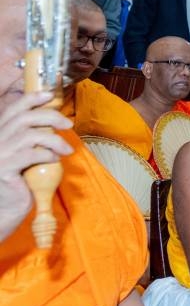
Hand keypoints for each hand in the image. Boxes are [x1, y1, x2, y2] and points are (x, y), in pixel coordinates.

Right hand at [0, 91, 73, 241]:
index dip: (32, 98)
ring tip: (66, 149)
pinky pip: (31, 154)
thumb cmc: (17, 182)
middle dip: (50, 116)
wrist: (3, 210)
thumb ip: (31, 139)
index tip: (50, 95)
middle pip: (24, 118)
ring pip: (29, 135)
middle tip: (68, 124)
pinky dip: (48, 153)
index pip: (13, 109)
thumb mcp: (23, 155)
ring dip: (54, 139)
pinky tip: (55, 159)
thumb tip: (55, 123)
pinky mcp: (4, 170)